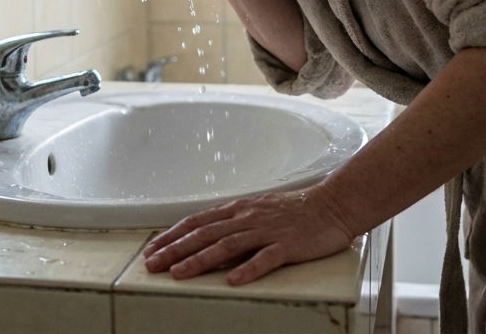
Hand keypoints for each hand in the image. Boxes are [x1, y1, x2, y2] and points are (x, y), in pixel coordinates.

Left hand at [142, 187, 357, 284]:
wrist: (332, 205)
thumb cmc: (296, 210)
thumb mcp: (258, 210)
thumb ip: (234, 223)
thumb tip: (206, 236)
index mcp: (239, 209)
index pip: (198, 222)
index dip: (173, 235)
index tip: (152, 249)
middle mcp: (248, 218)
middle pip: (205, 234)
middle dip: (175, 250)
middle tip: (152, 265)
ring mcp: (267, 231)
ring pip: (227, 245)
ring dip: (200, 260)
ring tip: (179, 274)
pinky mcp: (288, 245)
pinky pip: (266, 258)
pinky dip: (248, 269)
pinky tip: (233, 281)